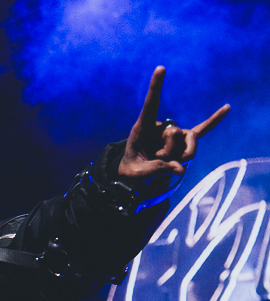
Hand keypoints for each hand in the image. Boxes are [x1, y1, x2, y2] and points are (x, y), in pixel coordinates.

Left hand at [118, 66, 229, 185]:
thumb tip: (180, 169)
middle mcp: (161, 126)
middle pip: (176, 136)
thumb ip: (156, 169)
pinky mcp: (184, 139)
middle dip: (169, 154)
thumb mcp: (137, 172)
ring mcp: (174, 132)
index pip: (151, 103)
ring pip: (188, 148)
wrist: (136, 172)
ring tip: (163, 161)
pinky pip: (202, 130)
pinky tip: (227, 107)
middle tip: (154, 160)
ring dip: (178, 159)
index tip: (160, 67)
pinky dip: (214, 120)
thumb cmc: (133, 169)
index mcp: (143, 127)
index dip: (156, 87)